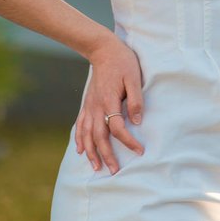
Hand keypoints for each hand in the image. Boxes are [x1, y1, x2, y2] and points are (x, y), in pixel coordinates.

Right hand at [74, 33, 144, 174]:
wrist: (103, 49)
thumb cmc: (122, 62)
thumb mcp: (134, 78)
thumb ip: (136, 100)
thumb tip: (137, 120)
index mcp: (109, 100)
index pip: (117, 127)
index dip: (128, 141)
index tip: (140, 151)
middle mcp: (96, 106)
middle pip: (99, 136)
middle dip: (106, 155)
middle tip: (114, 171)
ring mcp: (89, 106)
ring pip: (87, 134)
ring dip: (91, 152)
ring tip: (96, 167)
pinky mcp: (87, 104)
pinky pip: (80, 125)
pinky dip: (79, 139)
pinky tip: (80, 150)